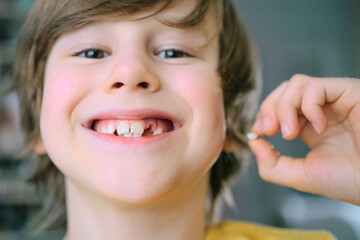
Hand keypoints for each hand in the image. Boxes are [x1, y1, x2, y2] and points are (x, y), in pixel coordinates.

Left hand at [249, 74, 359, 205]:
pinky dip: (308, 106)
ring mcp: (335, 100)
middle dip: (269, 108)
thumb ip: (272, 164)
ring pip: (296, 84)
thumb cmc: (350, 181)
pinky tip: (319, 127)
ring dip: (284, 107)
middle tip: (269, 130)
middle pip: (284, 90)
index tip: (259, 132)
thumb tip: (253, 141)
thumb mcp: (301, 175)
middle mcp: (321, 110)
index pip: (279, 106)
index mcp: (310, 126)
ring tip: (291, 133)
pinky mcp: (349, 91)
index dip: (264, 114)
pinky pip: (316, 86)